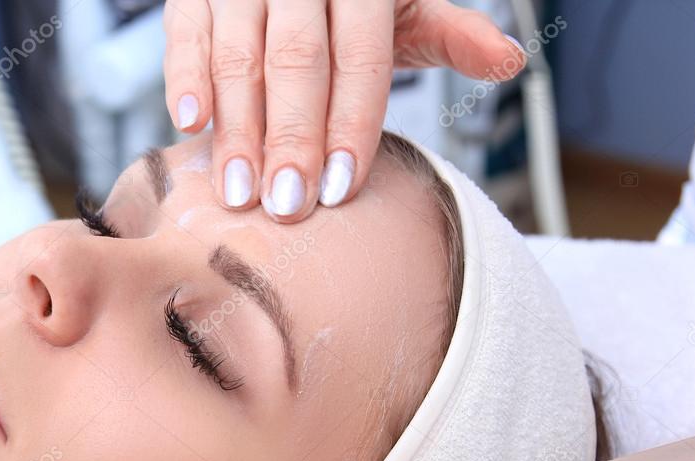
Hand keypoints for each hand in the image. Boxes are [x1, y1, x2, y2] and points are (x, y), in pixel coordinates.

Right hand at [163, 0, 525, 221]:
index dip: (350, 124)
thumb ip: (449, 33)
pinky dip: (184, 79)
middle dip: (292, 139)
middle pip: (297, 62)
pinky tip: (190, 126)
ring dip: (237, 129)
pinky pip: (185, 34)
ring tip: (239, 192)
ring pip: (239, 56)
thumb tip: (510, 61)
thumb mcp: (405, 4)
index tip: (338, 187)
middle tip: (287, 206)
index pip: (360, 56)